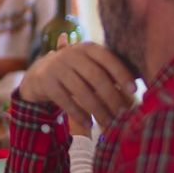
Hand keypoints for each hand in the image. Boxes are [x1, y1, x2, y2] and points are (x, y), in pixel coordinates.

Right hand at [18, 42, 136, 130]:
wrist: (38, 74)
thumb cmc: (74, 72)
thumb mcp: (88, 65)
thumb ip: (107, 72)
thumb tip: (135, 91)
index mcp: (87, 47)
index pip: (108, 59)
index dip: (122, 74)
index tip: (134, 91)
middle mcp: (71, 54)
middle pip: (96, 77)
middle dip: (112, 98)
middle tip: (123, 115)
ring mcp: (56, 67)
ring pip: (82, 92)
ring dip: (98, 111)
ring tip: (109, 124)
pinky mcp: (45, 82)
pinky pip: (66, 101)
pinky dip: (79, 114)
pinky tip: (88, 124)